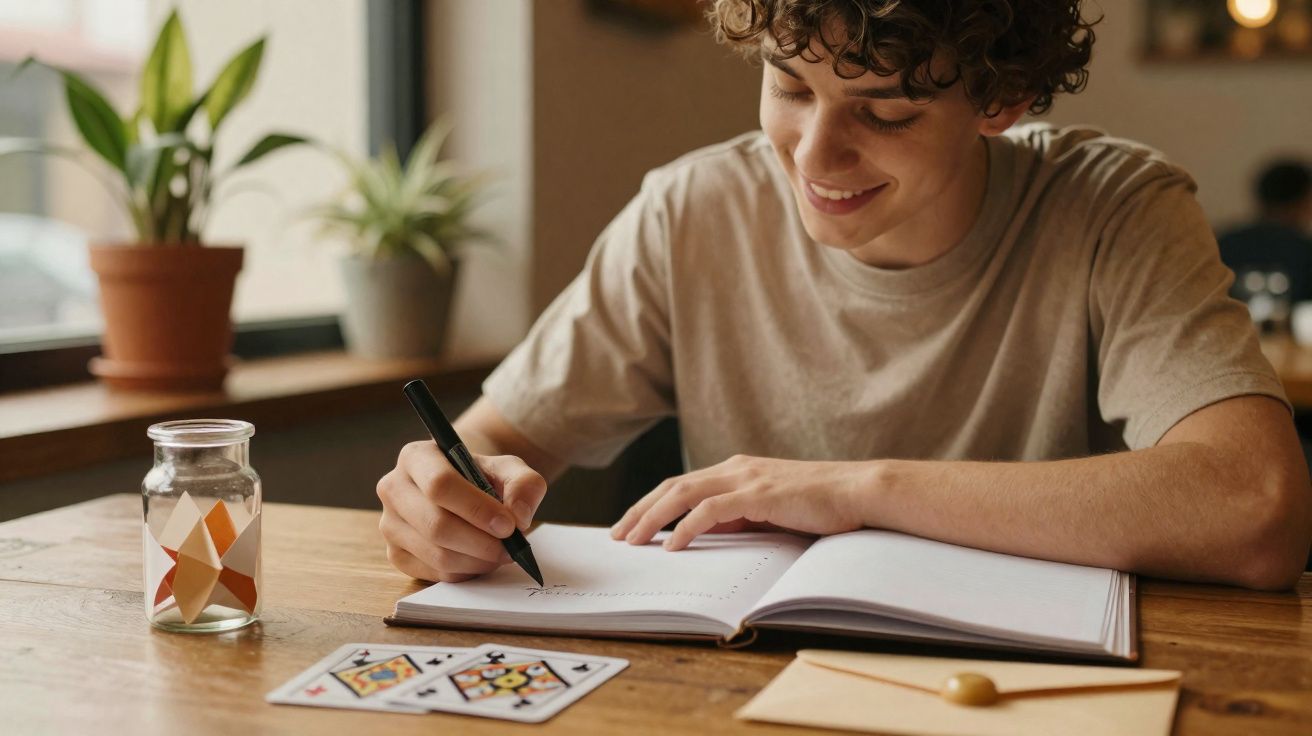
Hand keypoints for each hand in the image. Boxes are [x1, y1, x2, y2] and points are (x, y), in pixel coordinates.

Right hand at [377, 441, 546, 581]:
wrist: (464, 491)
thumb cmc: (483, 477)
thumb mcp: (510, 469)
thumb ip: (524, 485)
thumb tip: (518, 517)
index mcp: (416, 457)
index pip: (439, 485)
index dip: (476, 509)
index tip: (508, 525)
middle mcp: (393, 488)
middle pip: (436, 525)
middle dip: (481, 542)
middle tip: (512, 547)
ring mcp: (389, 524)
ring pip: (436, 554)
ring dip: (477, 560)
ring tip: (501, 553)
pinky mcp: (395, 554)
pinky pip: (434, 572)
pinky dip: (465, 572)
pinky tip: (481, 559)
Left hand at [609, 454, 873, 550]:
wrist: (858, 491)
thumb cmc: (821, 504)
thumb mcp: (771, 509)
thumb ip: (740, 515)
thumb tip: (706, 533)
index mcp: (737, 469)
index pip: (682, 485)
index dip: (651, 504)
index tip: (630, 526)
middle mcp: (736, 468)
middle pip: (672, 486)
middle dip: (640, 511)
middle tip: (617, 535)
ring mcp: (746, 478)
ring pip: (683, 494)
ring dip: (652, 518)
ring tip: (633, 541)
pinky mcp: (758, 494)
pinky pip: (710, 510)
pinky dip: (686, 526)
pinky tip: (672, 545)